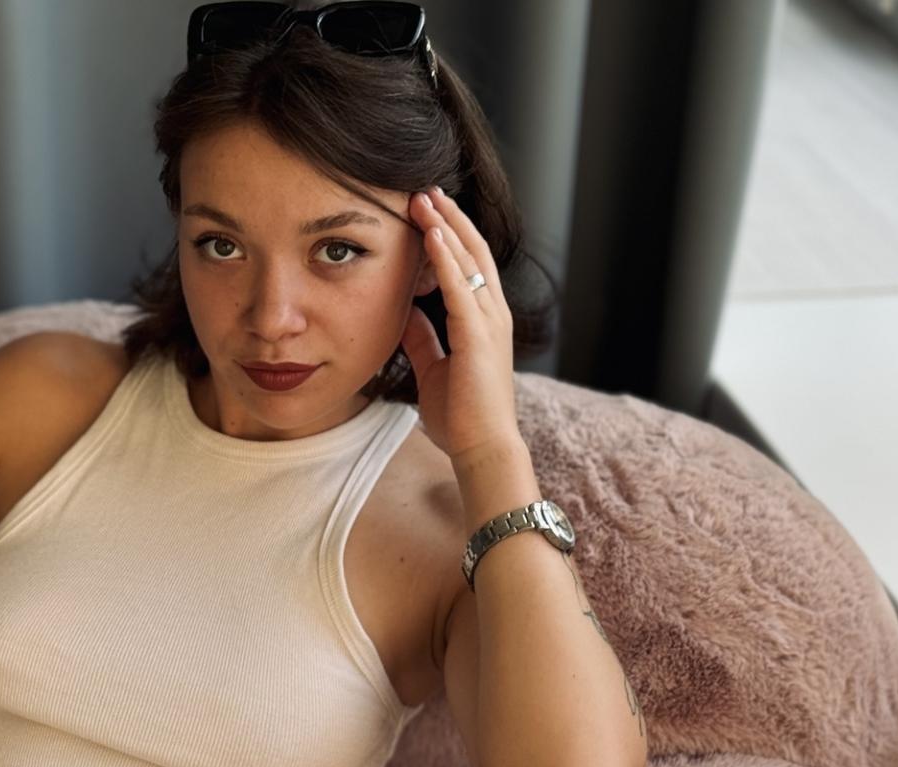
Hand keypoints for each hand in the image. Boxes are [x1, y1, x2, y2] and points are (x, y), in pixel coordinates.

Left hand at [399, 186, 525, 469]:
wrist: (481, 447)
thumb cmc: (460, 415)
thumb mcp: (434, 367)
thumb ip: (423, 338)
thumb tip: (405, 313)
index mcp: (483, 320)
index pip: (467, 265)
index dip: (449, 235)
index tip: (426, 211)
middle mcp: (492, 313)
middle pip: (471, 251)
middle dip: (449, 217)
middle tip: (425, 188)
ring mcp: (490, 322)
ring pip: (469, 259)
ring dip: (446, 225)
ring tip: (425, 196)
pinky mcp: (479, 335)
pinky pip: (460, 286)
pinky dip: (446, 256)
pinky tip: (431, 233)